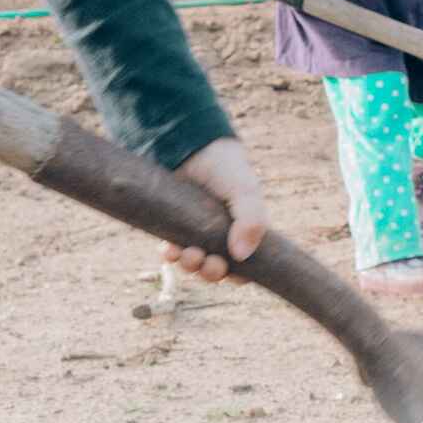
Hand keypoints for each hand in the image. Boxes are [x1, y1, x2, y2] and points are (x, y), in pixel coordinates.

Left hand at [158, 137, 268, 282]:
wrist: (193, 146)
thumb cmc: (226, 168)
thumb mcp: (246, 192)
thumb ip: (252, 221)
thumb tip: (241, 256)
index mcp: (243, 231)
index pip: (245, 267)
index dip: (239, 276)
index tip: (233, 274)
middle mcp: (220, 235)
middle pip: (217, 270)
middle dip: (212, 273)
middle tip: (209, 262)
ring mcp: (196, 232)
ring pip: (194, 264)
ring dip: (191, 266)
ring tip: (189, 254)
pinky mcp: (174, 226)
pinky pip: (172, 252)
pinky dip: (171, 256)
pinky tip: (170, 251)